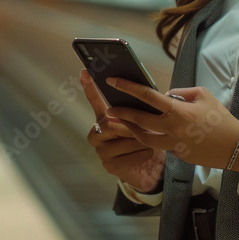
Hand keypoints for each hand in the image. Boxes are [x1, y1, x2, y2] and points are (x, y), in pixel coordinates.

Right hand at [80, 70, 164, 192]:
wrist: (151, 168)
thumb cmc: (147, 140)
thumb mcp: (143, 122)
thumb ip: (136, 110)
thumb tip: (141, 96)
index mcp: (104, 119)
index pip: (94, 101)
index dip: (90, 87)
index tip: (85, 72)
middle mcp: (97, 134)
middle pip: (110, 124)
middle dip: (131, 127)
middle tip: (148, 128)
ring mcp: (101, 151)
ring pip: (123, 141)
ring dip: (142, 141)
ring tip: (153, 142)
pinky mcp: (109, 166)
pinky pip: (128, 157)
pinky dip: (143, 154)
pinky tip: (148, 153)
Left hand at [104, 77, 238, 171]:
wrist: (235, 146)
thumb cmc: (220, 117)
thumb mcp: (203, 95)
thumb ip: (181, 92)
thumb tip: (165, 95)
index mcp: (178, 111)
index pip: (147, 96)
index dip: (128, 87)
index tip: (113, 81)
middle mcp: (172, 129)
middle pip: (139, 121)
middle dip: (122, 114)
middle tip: (109, 109)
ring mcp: (173, 145)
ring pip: (144, 139)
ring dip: (131, 130)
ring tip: (123, 123)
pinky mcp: (177, 155)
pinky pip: (160, 145)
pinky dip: (153, 138)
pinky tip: (147, 133)